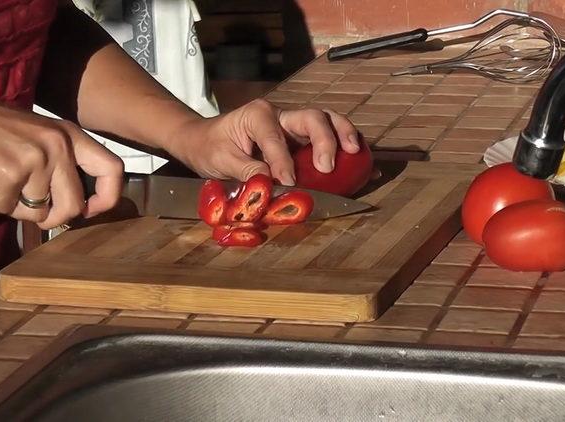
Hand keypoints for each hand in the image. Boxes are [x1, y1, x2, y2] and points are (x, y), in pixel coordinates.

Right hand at [0, 88, 123, 228]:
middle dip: (53, 218)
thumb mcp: (37, 134)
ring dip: (16, 208)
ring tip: (0, 184)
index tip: (90, 209)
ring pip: (39, 213)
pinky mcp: (9, 174)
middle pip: (74, 206)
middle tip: (33, 211)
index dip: (107, 197)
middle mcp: (58, 146)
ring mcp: (35, 160)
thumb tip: (80, 204)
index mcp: (70, 135)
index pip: (113, 169)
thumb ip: (61, 162)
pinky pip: (8, 209)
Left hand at [168, 99, 359, 183]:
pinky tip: (361, 160)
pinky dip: (345, 145)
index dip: (283, 161)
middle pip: (312, 118)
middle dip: (323, 140)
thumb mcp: (221, 160)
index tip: (288, 182)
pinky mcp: (300, 138)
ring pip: (326, 121)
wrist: (203, 140)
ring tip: (355, 153)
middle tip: (326, 166)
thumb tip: (270, 184)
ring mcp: (293, 125)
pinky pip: (327, 135)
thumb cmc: (210, 147)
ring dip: (342, 135)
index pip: (275, 138)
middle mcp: (280, 114)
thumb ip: (246, 171)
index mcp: (258, 115)